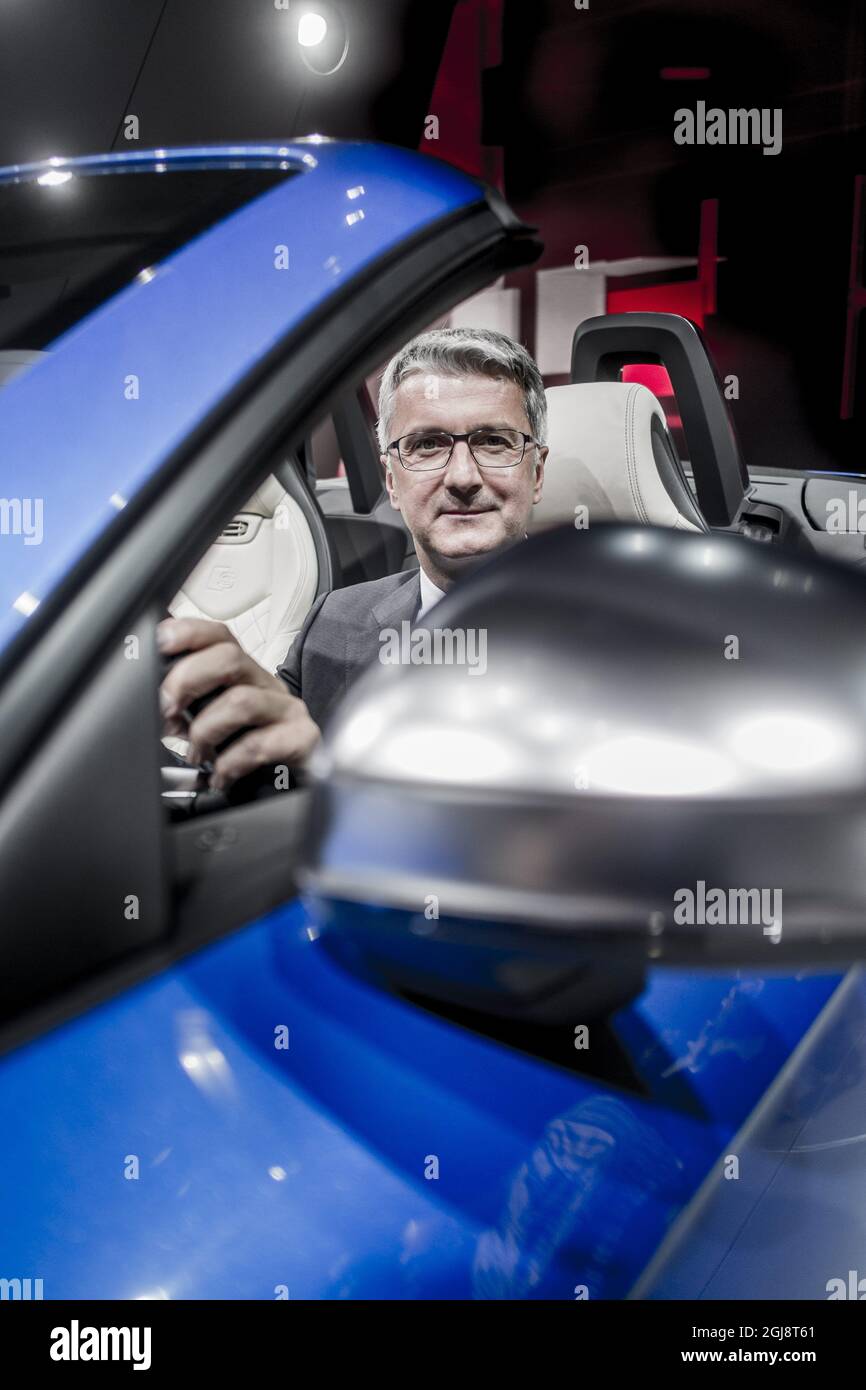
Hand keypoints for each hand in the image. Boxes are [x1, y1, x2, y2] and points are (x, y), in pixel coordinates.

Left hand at [157, 617, 319, 789]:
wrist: (288, 784)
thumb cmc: (245, 750)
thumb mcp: (211, 720)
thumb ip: (185, 706)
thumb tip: (153, 701)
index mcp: (242, 674)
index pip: (219, 636)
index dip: (188, 633)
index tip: (161, 645)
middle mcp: (265, 684)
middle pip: (230, 657)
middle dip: (188, 680)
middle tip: (168, 710)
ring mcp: (286, 709)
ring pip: (241, 701)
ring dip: (206, 731)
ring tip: (198, 754)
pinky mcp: (301, 739)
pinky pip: (260, 744)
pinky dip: (231, 762)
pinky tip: (222, 774)